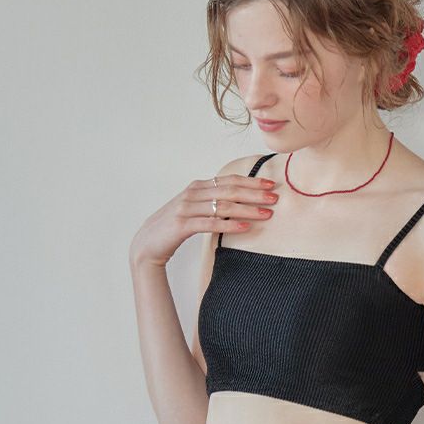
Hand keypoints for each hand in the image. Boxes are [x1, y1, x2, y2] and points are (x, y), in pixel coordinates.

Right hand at [128, 169, 278, 268]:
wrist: (148, 243)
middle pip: (230, 190)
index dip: (251, 181)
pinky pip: (211, 223)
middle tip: (275, 198)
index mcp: (198, 187)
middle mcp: (193, 193)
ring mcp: (187, 208)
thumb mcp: (195, 210)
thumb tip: (240, 203)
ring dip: (248, 209)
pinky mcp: (183, 224)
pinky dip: (230, 225)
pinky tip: (245, 227)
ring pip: (223, 206)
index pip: (229, 180)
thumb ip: (213, 203)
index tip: (270, 184)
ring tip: (266, 213)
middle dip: (255, 193)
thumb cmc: (175, 227)